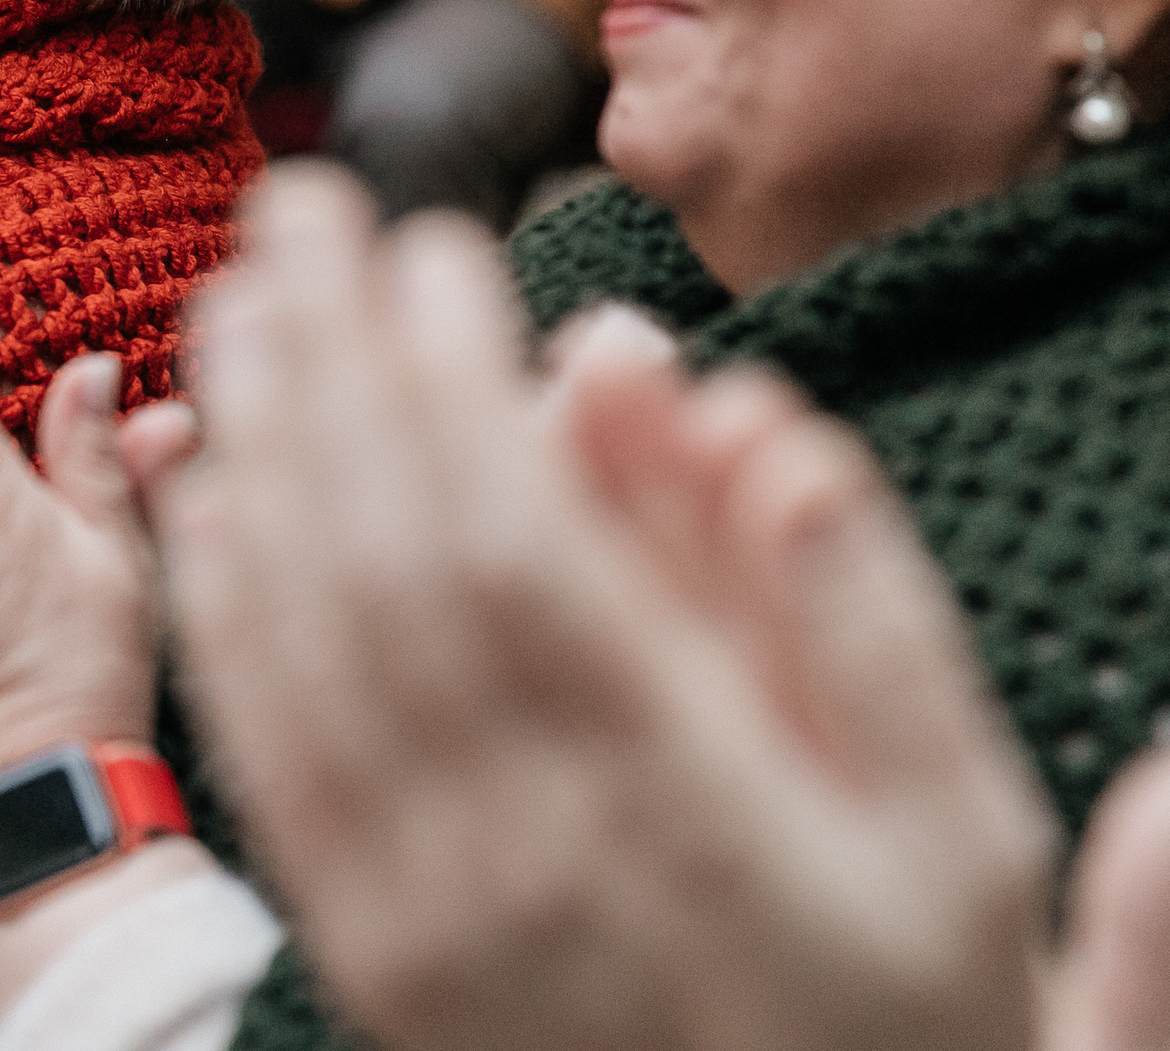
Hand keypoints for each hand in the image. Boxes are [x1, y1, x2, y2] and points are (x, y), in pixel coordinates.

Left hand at [159, 162, 1169, 1050]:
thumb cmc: (910, 1021)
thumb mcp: (967, 845)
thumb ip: (865, 626)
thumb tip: (746, 407)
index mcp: (678, 806)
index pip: (515, 546)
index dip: (449, 381)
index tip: (431, 241)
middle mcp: (518, 852)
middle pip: (376, 558)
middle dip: (327, 360)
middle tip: (299, 200)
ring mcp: (420, 908)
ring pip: (297, 642)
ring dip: (252, 454)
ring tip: (234, 298)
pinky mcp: (362, 944)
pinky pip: (264, 755)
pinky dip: (221, 609)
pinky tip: (202, 491)